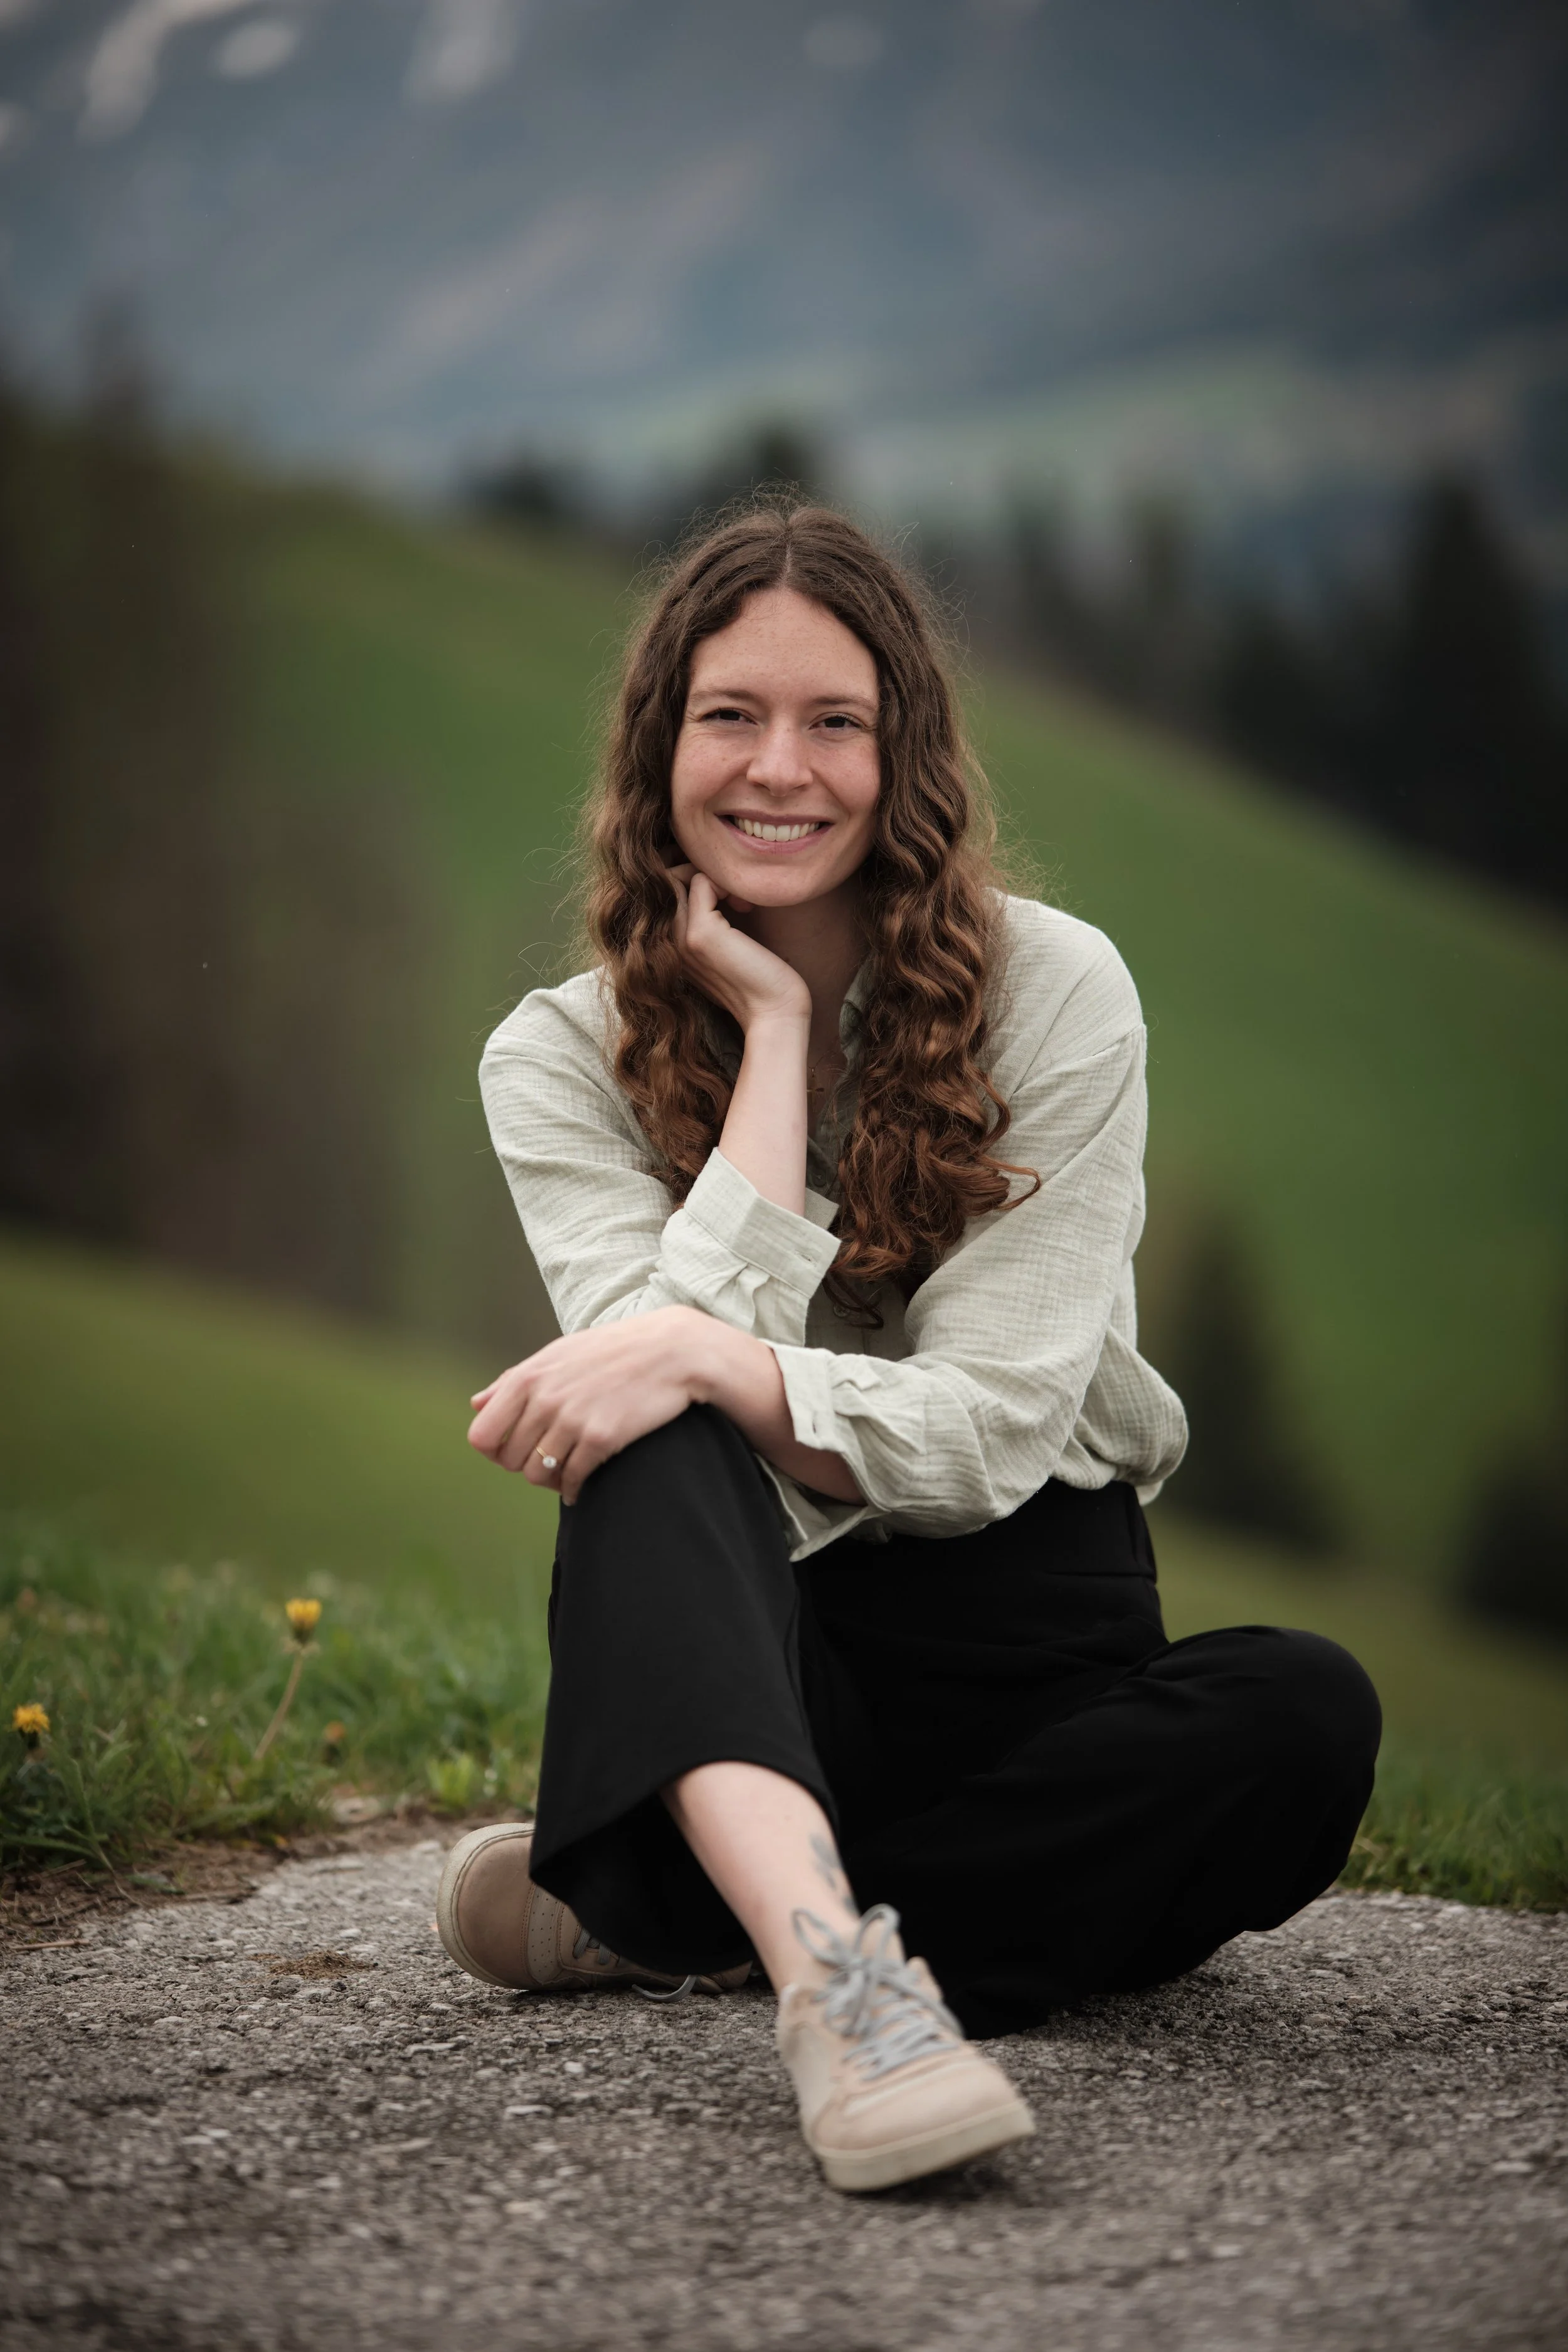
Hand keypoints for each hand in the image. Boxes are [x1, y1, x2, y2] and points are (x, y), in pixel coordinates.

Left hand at [467, 1307, 706, 1503]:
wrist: (671, 1351)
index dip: (495, 1450)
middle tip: (548, 1460)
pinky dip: (573, 1489)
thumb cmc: (612, 1351)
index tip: (515, 1449)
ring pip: (538, 1474)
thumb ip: (513, 1380)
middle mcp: (544, 1399)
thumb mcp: (557, 1355)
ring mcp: (572, 1420)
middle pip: (511, 1460)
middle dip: (526, 1465)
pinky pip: (571, 1480)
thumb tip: (476, 1403)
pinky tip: (581, 1484)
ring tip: (565, 1472)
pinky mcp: (601, 1438)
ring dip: (550, 1480)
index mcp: (527, 1378)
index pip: (482, 1435)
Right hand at [668, 865, 809, 1035]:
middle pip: (667, 881)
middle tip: (737, 897)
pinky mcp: (701, 933)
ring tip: (741, 903)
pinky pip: (701, 882)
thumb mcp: (729, 951)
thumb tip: (719, 890)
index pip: (666, 893)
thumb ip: (715, 926)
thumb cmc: (762, 983)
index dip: (695, 883)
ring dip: (714, 877)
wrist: (775, 1014)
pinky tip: (745, 907)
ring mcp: (682, 937)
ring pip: (678, 877)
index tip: (733, 902)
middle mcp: (670, 942)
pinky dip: (725, 882)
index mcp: (674, 947)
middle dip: (702, 874)